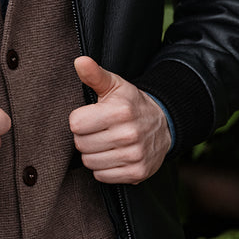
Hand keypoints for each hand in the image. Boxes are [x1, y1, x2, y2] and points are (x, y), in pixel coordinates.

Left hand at [69, 56, 170, 184]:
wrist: (163, 124)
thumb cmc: (130, 103)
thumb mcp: (114, 85)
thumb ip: (94, 74)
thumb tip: (79, 61)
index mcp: (120, 111)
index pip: (76, 124)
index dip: (80, 120)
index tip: (91, 117)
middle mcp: (129, 134)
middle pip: (81, 144)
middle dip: (85, 137)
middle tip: (98, 130)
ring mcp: (134, 155)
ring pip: (90, 162)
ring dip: (93, 154)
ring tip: (105, 142)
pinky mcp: (137, 173)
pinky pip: (102, 176)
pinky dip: (104, 168)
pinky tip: (113, 155)